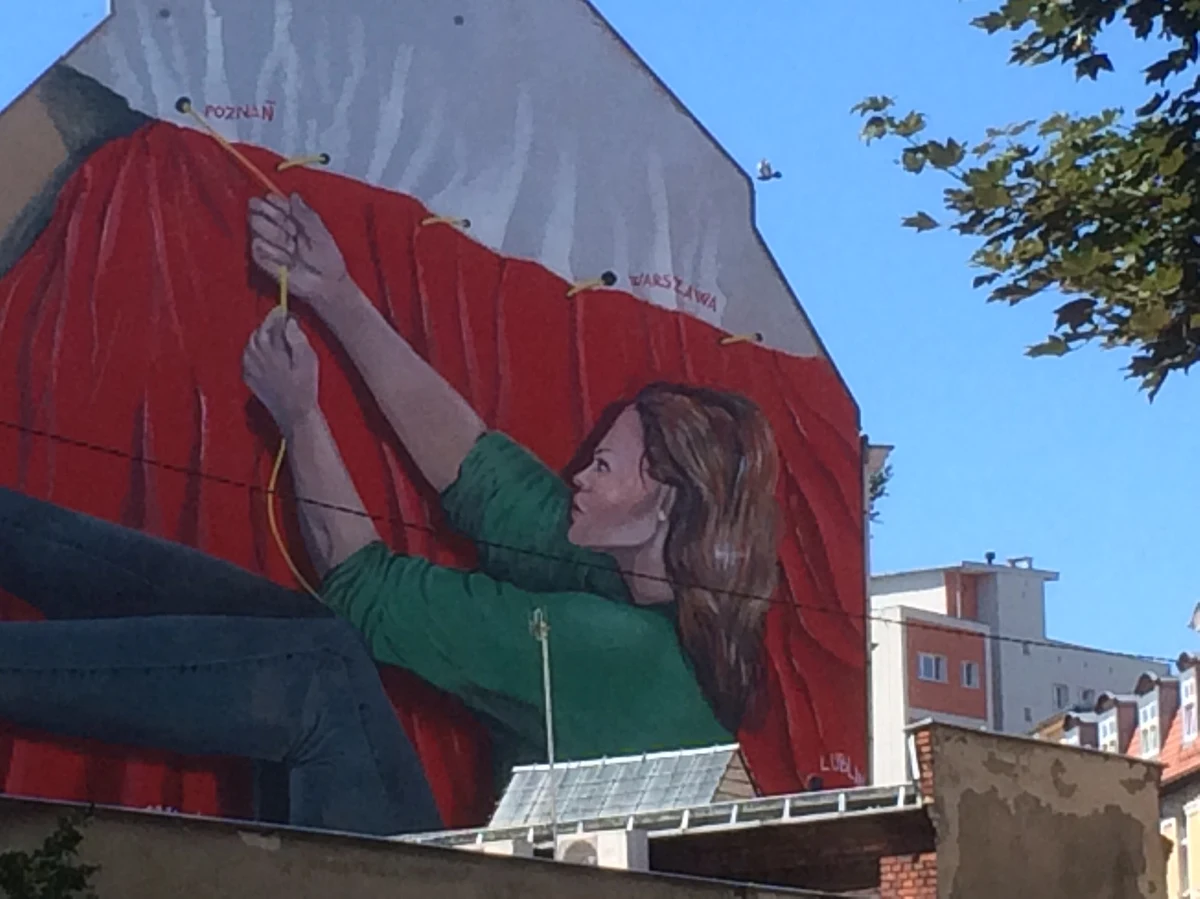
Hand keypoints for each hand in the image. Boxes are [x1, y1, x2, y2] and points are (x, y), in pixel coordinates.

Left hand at [242, 307, 319, 434]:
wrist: (294, 414)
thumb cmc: (305, 388)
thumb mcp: (308, 361)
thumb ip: (297, 340)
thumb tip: (289, 323)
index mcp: (270, 351)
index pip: (270, 325)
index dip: (276, 316)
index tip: (284, 310)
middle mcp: (256, 358)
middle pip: (257, 333)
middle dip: (267, 324)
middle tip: (279, 320)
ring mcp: (250, 369)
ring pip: (250, 344)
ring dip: (260, 336)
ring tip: (272, 334)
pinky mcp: (249, 379)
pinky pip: (247, 357)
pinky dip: (254, 349)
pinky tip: (263, 351)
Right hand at [248, 193, 348, 303]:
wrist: (326, 283)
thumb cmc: (326, 258)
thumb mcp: (321, 233)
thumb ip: (306, 215)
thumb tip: (293, 196)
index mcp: (291, 219)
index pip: (273, 202)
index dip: (274, 202)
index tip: (281, 207)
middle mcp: (276, 229)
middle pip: (260, 212)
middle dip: (276, 219)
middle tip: (292, 232)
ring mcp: (268, 244)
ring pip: (257, 228)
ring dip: (277, 237)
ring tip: (292, 249)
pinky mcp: (263, 260)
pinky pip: (258, 248)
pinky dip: (274, 253)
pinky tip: (286, 261)